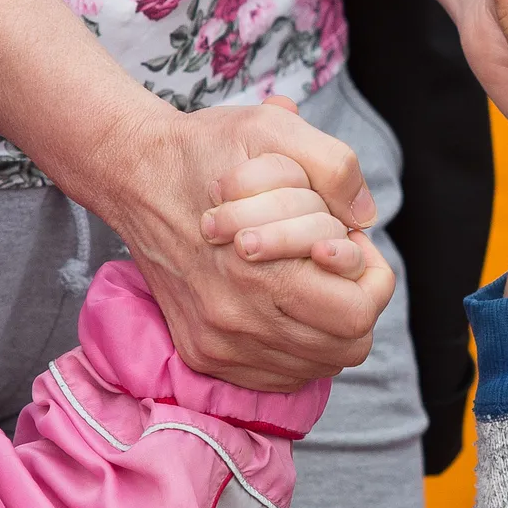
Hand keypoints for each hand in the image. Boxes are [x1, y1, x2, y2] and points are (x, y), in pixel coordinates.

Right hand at [84, 97, 393, 392]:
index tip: (348, 242)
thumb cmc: (211, 152)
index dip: (370, 276)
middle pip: (346, 347)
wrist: (137, 175)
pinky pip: (278, 376)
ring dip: (328, 324)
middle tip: (334, 261)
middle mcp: (236, 322)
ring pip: (316, 364)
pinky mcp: (204, 354)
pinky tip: (286, 303)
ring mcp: (218, 344)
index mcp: (258, 271)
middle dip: (356, 301)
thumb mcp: (275, 131)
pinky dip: (297, 346)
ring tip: (309, 278)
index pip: (358, 313)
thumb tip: (365, 219)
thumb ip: (335, 169)